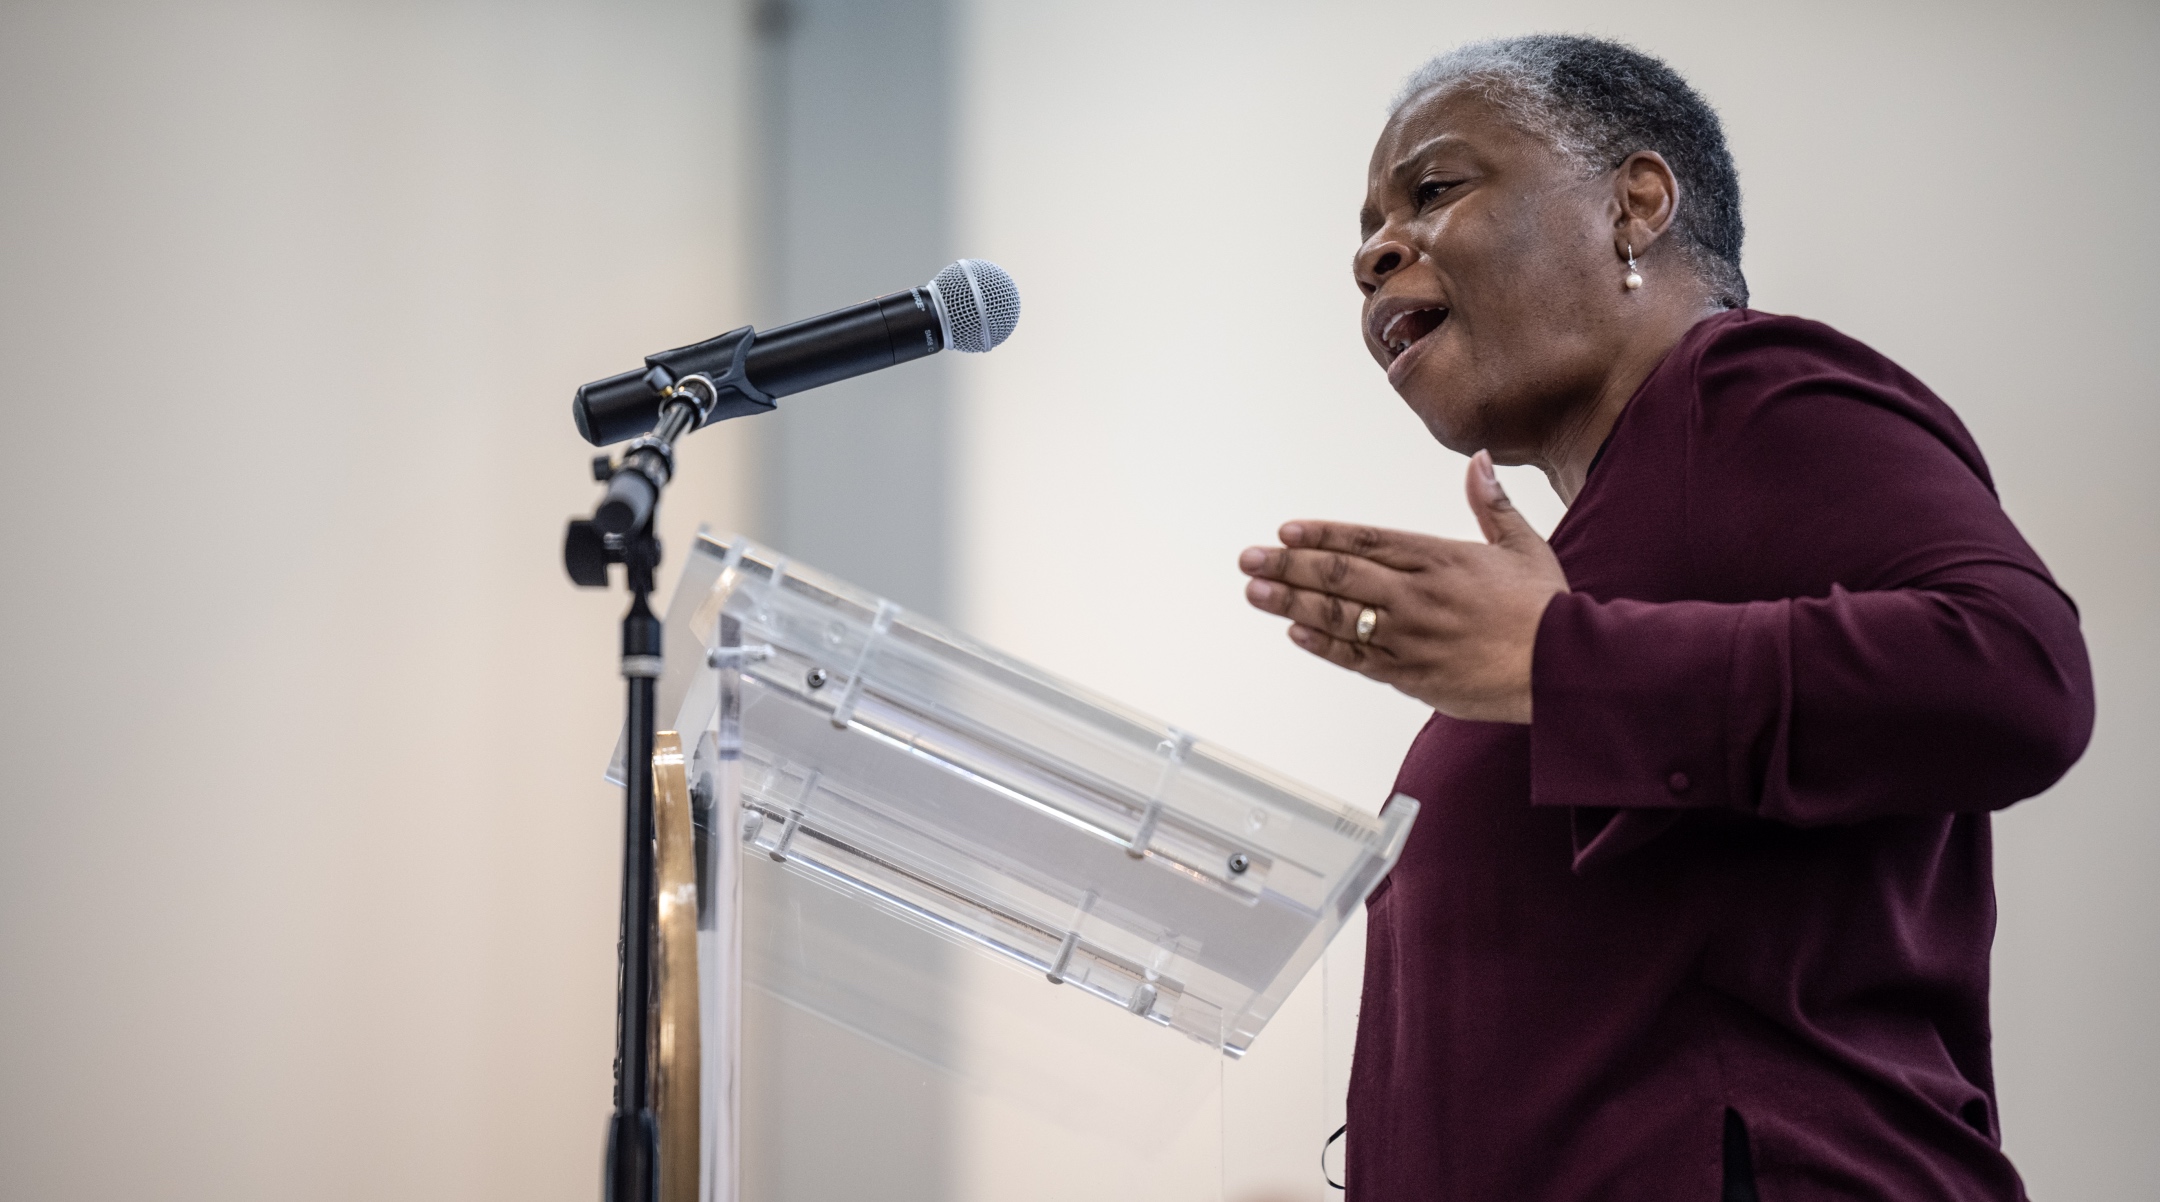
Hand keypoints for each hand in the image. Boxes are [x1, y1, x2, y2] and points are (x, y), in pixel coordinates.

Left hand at [1237, 451, 1568, 722]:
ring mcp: (1411, 636)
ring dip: (1290, 603)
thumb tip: (1476, 461)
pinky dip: (1322, 646)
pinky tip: (1294, 633)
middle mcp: (1418, 594)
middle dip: (1287, 565)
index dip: (1321, 534)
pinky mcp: (1413, 675)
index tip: (1286, 530)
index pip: (1366, 539)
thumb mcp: (1523, 545)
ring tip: (1255, 592)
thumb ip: (1491, 503)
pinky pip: (1357, 658)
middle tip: (1249, 559)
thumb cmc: (1546, 608)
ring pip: (1338, 617)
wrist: (1563, 668)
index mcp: (1440, 557)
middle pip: (1339, 575)